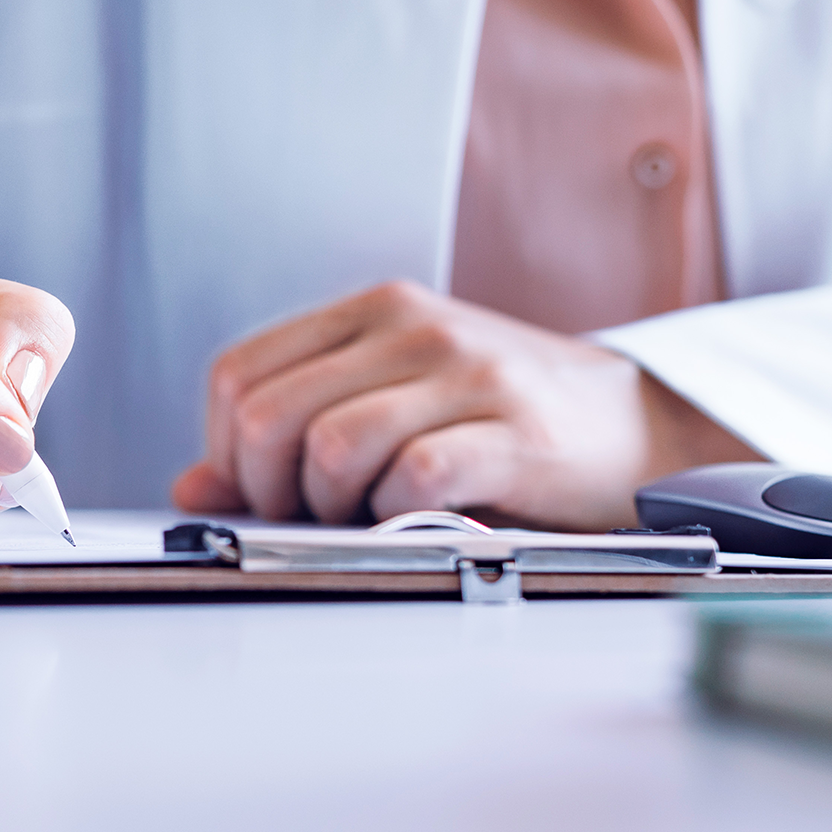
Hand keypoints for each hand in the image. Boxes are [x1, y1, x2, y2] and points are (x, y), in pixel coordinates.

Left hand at [171, 280, 755, 528]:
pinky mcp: (514, 432)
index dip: (231, 453)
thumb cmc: (503, 422)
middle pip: (269, 418)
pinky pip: (412, 479)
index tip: (267, 491)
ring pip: (330, 448)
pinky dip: (399, 518)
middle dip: (272, 490)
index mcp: (370, 312)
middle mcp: (411, 328)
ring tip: (372, 517)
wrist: (638, 427)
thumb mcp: (389, 407)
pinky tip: (423, 520)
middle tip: (314, 517)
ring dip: (333, 508)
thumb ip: (290, 439)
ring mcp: (466, 374)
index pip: (238, 377)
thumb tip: (192, 486)